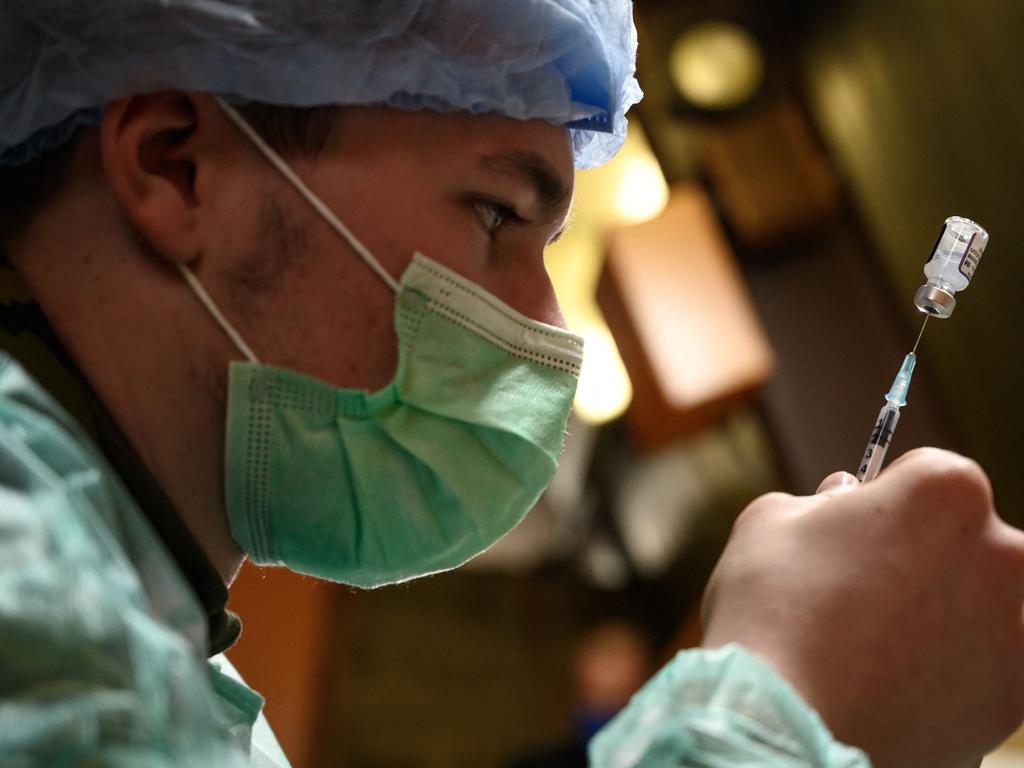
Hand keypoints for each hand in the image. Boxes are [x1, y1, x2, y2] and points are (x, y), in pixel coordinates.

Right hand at [702, 448, 1023, 767]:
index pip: (926, 473)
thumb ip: (821, 499)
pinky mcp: (1013, 702)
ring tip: (868, 646)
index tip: (852, 527)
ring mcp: (1018, 634)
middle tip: (856, 590)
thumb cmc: (771, 608)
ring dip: (937, 614)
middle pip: (964, 539)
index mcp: (949, 494)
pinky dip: (944, 673)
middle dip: (920, 555)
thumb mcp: (771, 520)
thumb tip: (844, 500)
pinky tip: (886, 685)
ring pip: (977, 605)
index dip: (882, 499)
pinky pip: (978, 668)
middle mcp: (1007, 556)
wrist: (783, 727)